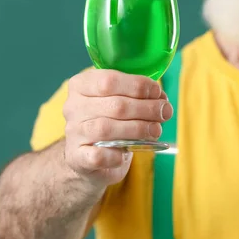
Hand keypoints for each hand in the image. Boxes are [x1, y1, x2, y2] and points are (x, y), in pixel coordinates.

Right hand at [62, 69, 172, 186]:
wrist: (89, 157)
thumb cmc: (110, 121)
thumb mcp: (121, 100)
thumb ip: (139, 96)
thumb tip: (162, 100)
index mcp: (81, 85)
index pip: (109, 80)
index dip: (138, 85)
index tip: (157, 92)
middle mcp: (73, 107)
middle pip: (115, 105)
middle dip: (146, 108)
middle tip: (165, 112)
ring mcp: (74, 133)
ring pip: (107, 129)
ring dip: (138, 129)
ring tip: (156, 130)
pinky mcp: (78, 158)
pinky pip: (98, 156)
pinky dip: (116, 155)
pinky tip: (126, 153)